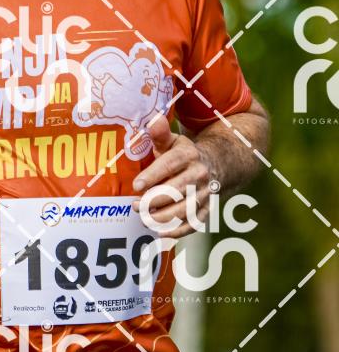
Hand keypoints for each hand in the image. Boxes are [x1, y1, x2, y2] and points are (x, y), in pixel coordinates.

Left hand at [132, 115, 210, 238]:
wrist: (216, 164)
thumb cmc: (184, 154)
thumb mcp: (173, 141)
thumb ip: (160, 134)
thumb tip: (154, 120)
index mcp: (189, 154)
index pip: (170, 164)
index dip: (153, 175)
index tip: (136, 186)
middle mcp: (200, 174)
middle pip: (177, 190)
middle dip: (153, 200)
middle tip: (135, 205)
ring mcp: (205, 193)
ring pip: (185, 209)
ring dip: (162, 217)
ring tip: (144, 218)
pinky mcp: (207, 208)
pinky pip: (194, 223)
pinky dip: (178, 231)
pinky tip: (160, 231)